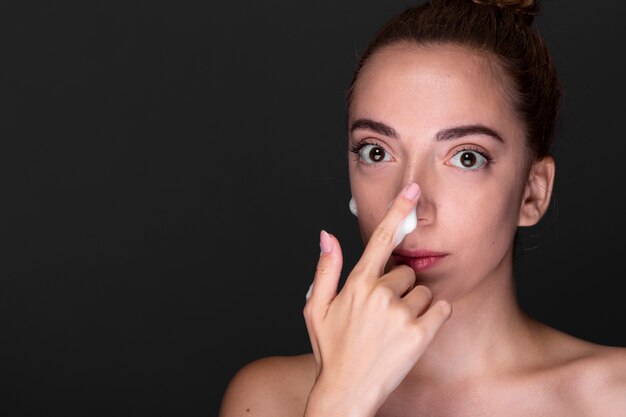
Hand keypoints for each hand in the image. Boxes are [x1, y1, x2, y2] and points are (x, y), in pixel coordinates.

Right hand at [303, 183, 451, 416]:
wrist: (346, 393)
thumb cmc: (331, 351)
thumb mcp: (316, 309)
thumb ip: (326, 268)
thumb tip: (326, 235)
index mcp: (356, 284)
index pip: (380, 239)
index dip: (397, 212)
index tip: (411, 190)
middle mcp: (379, 294)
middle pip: (405, 272)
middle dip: (398, 288)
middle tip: (381, 315)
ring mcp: (401, 314)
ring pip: (423, 292)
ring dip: (414, 306)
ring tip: (393, 329)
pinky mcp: (420, 334)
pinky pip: (441, 309)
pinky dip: (433, 317)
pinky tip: (413, 333)